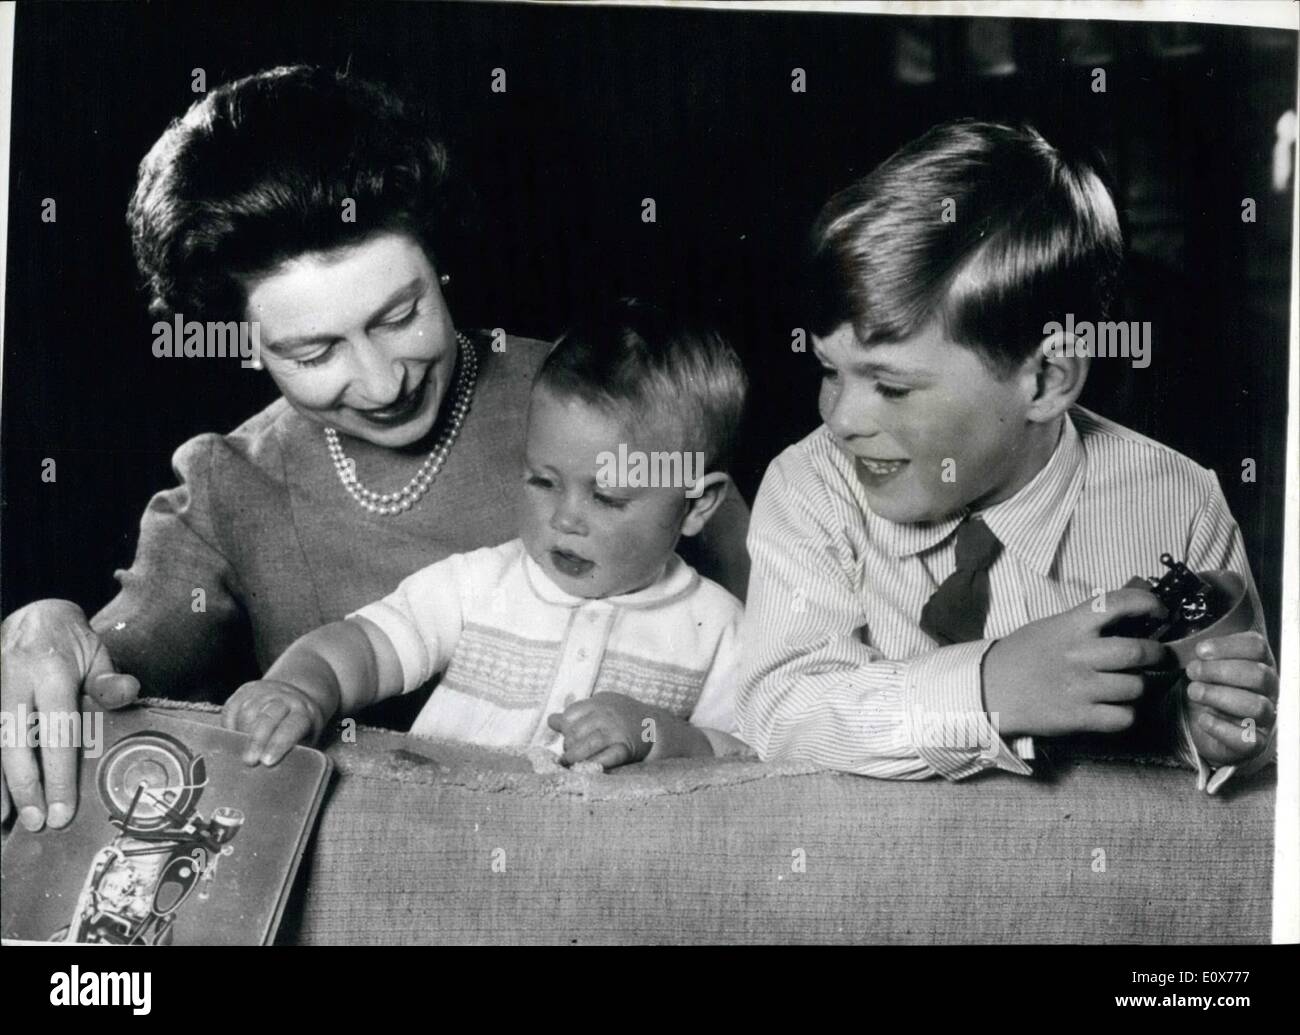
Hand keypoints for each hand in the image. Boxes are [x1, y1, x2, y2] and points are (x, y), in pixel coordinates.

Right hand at [1, 600, 140, 830]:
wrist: (30, 613)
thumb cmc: (70, 641)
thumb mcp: (96, 652)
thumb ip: (107, 681)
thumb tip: (129, 693)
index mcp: (49, 672)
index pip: (57, 733)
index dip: (58, 775)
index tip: (63, 811)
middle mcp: (13, 684)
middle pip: (16, 745)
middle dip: (26, 788)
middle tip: (37, 824)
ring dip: (0, 784)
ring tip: (8, 820)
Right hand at [222, 679, 329, 765]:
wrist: (296, 696)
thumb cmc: (300, 728)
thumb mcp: (306, 739)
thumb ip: (294, 754)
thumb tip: (275, 778)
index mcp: (304, 712)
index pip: (292, 726)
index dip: (279, 743)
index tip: (267, 761)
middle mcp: (285, 699)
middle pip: (268, 717)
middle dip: (257, 740)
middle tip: (249, 761)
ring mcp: (265, 692)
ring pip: (248, 710)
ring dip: (242, 733)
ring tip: (241, 751)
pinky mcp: (246, 691)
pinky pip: (232, 707)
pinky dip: (229, 723)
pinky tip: (233, 735)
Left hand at [546, 692, 656, 768]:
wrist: (654, 726)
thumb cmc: (622, 716)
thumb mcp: (601, 706)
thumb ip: (577, 713)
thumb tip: (551, 720)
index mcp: (599, 703)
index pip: (570, 714)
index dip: (564, 728)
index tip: (566, 737)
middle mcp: (606, 716)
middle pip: (576, 732)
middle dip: (568, 746)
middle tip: (568, 755)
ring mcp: (616, 732)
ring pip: (587, 746)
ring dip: (575, 757)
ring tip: (569, 764)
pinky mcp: (625, 748)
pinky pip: (605, 759)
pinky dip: (593, 764)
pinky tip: (587, 769)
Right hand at [983, 588, 1169, 738]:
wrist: (987, 689)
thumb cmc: (1020, 656)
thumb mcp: (1049, 627)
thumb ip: (1083, 623)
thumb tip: (1126, 621)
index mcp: (1070, 626)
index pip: (1118, 604)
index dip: (1148, 603)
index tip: (1159, 611)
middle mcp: (1079, 654)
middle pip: (1138, 651)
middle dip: (1156, 654)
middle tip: (1155, 656)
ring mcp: (1080, 687)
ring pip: (1136, 687)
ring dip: (1138, 687)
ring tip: (1126, 686)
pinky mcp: (1078, 717)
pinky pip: (1123, 717)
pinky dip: (1125, 714)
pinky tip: (1113, 709)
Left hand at [1183, 631, 1275, 765]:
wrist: (1207, 728)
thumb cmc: (1209, 690)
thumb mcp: (1206, 668)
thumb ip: (1204, 656)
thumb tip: (1196, 650)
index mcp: (1259, 664)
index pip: (1257, 647)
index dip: (1228, 646)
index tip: (1200, 650)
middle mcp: (1268, 690)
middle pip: (1258, 675)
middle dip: (1220, 670)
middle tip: (1192, 671)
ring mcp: (1265, 718)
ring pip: (1256, 705)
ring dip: (1218, 696)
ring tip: (1193, 692)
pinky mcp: (1255, 743)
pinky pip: (1248, 739)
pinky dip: (1221, 727)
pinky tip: (1203, 719)